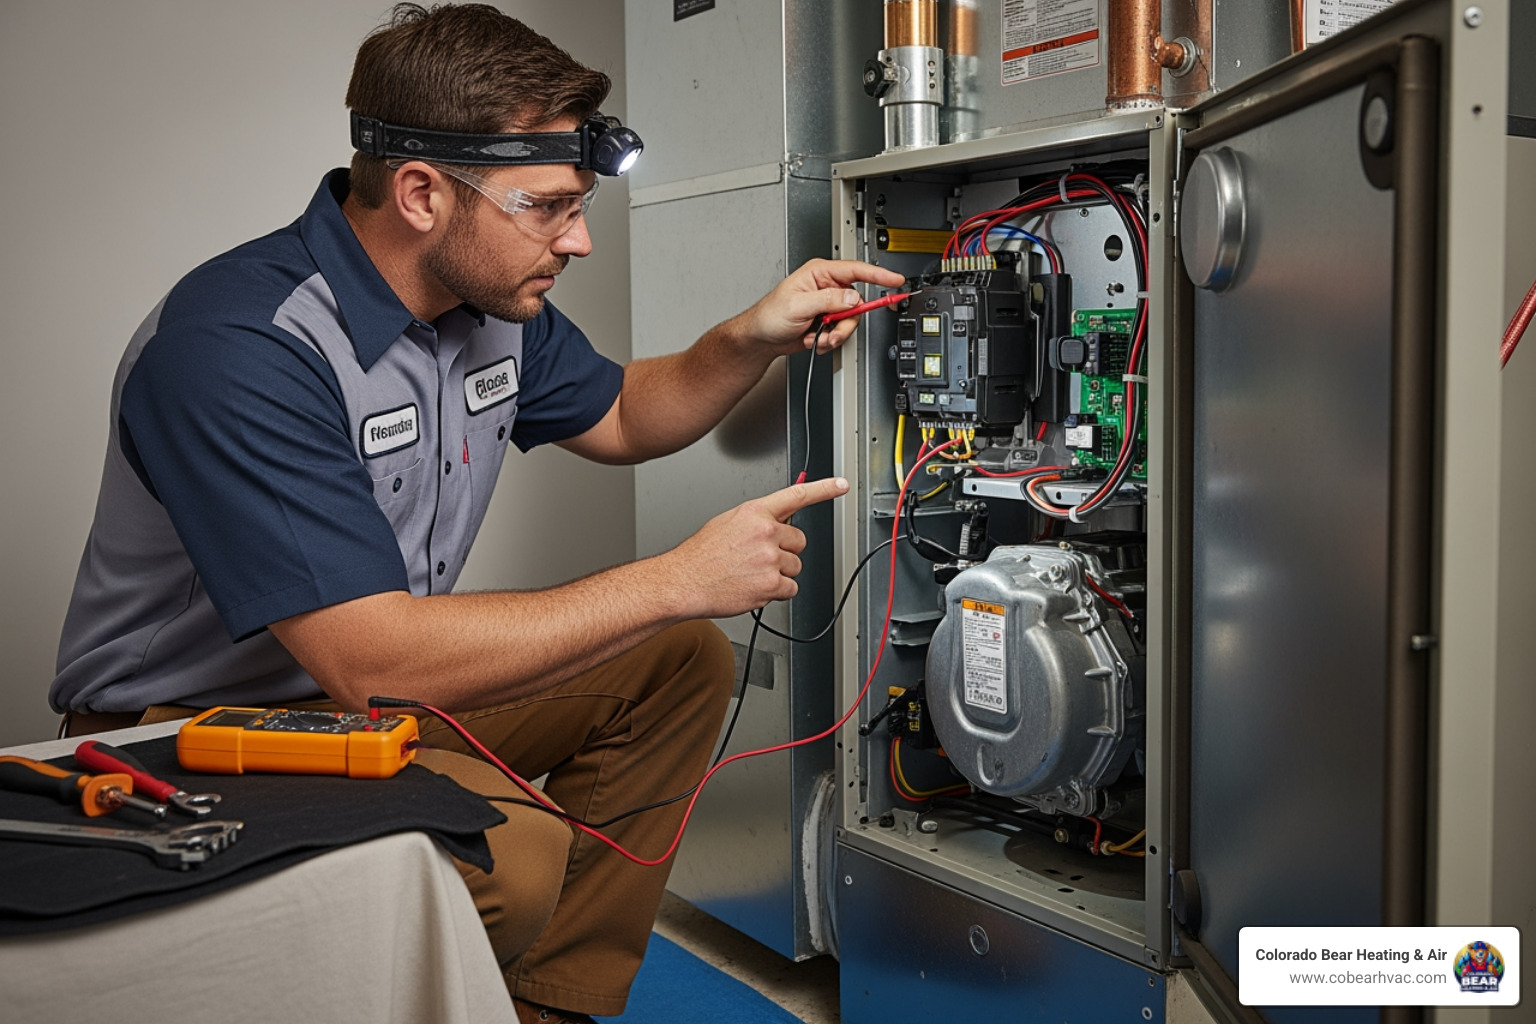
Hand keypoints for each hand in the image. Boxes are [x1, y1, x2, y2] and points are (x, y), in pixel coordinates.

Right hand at [662, 477, 849, 619]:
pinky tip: (754, 587)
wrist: (683, 581)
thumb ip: (757, 519)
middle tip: (760, 558)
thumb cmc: (700, 555)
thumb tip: (778, 519)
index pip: (797, 495)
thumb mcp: (727, 523)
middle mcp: (766, 532)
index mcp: (755, 512)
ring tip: (751, 574)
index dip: (824, 489)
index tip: (842, 485)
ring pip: (795, 567)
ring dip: (779, 574)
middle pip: (799, 541)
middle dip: (785, 551)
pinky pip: (790, 589)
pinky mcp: (771, 584)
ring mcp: (770, 558)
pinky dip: (776, 593)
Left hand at [735, 259, 906, 356]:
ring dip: (836, 334)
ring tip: (819, 338)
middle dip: (845, 322)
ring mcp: (827, 305)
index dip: (878, 275)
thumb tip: (852, 297)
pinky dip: (829, 340)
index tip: (895, 279)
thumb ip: (828, 300)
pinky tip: (814, 339)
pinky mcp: (827, 321)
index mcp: (820, 273)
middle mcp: (826, 287)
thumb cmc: (769, 316)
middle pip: (856, 303)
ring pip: (850, 320)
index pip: (856, 270)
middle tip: (832, 330)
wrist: (761, 338)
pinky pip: (841, 331)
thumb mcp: (799, 305)